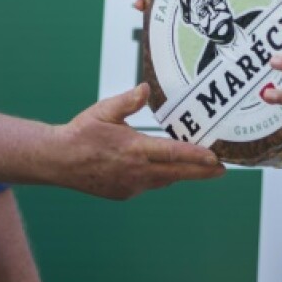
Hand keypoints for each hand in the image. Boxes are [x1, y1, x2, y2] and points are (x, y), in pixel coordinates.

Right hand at [54, 84, 223, 198]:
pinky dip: (160, 176)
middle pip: (177, 173)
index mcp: (133, 149)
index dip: (196, 157)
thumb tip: (146, 89)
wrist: (58, 161)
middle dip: (202, 172)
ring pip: (164, 180)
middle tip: (223, 170)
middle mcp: (136, 171)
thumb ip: (127, 101)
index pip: (172, 153)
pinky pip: (150, 184)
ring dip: (182, 174)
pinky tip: (164, 168)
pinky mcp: (124, 193)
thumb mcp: (104, 111)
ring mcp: (131, 185)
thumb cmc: (81, 133)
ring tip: (201, 168)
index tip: (215, 158)